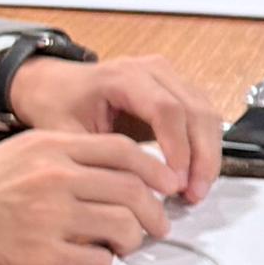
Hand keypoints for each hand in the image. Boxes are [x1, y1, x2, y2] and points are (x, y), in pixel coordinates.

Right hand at [0, 129, 178, 264]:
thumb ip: (56, 159)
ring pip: (123, 227)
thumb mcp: (9, 158)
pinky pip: (97, 262)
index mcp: (46, 147)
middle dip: (155, 211)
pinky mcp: (41, 257)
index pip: (122, 151)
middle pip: (132, 190)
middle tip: (157, 225)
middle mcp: (53, 177)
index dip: (154, 170)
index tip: (165, 184)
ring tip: (125, 247)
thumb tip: (104, 173)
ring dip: (133, 241)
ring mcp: (49, 218)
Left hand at [5, 51, 220, 199]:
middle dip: (201, 157)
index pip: (166, 109)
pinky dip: (207, 147)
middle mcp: (153, 70)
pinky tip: (197, 175)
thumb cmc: (57, 104)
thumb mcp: (66, 134)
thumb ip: (99, 159)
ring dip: (209, 154)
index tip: (176, 183)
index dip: (178, 148)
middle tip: (194, 194)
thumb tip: (135, 192)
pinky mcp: (178, 90)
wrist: (55, 85)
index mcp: (123, 76)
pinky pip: (204, 117)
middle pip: (196, 110)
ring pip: (207, 114)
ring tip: (197, 190)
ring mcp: (169, 77)